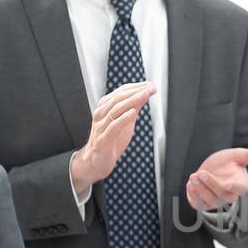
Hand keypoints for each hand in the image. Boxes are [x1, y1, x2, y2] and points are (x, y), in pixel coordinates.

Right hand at [70, 83, 157, 197]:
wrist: (96, 163)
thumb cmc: (111, 141)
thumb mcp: (125, 122)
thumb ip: (133, 109)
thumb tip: (145, 94)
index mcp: (105, 108)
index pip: (120, 92)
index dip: (136, 87)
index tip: (151, 85)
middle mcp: (101, 115)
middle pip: (118, 98)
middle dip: (136, 91)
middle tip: (151, 88)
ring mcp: (100, 127)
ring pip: (115, 110)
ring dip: (132, 101)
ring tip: (145, 95)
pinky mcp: (102, 140)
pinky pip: (112, 127)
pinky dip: (123, 119)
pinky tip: (133, 112)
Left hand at [186, 147, 247, 211]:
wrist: (211, 170)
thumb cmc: (228, 163)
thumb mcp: (238, 156)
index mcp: (240, 184)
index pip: (239, 189)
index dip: (234, 187)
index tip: (227, 185)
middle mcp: (230, 196)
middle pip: (222, 195)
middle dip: (211, 185)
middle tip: (200, 173)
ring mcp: (216, 202)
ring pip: (210, 201)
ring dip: (200, 190)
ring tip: (193, 177)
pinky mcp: (204, 204)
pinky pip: (199, 204)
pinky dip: (193, 196)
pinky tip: (190, 185)